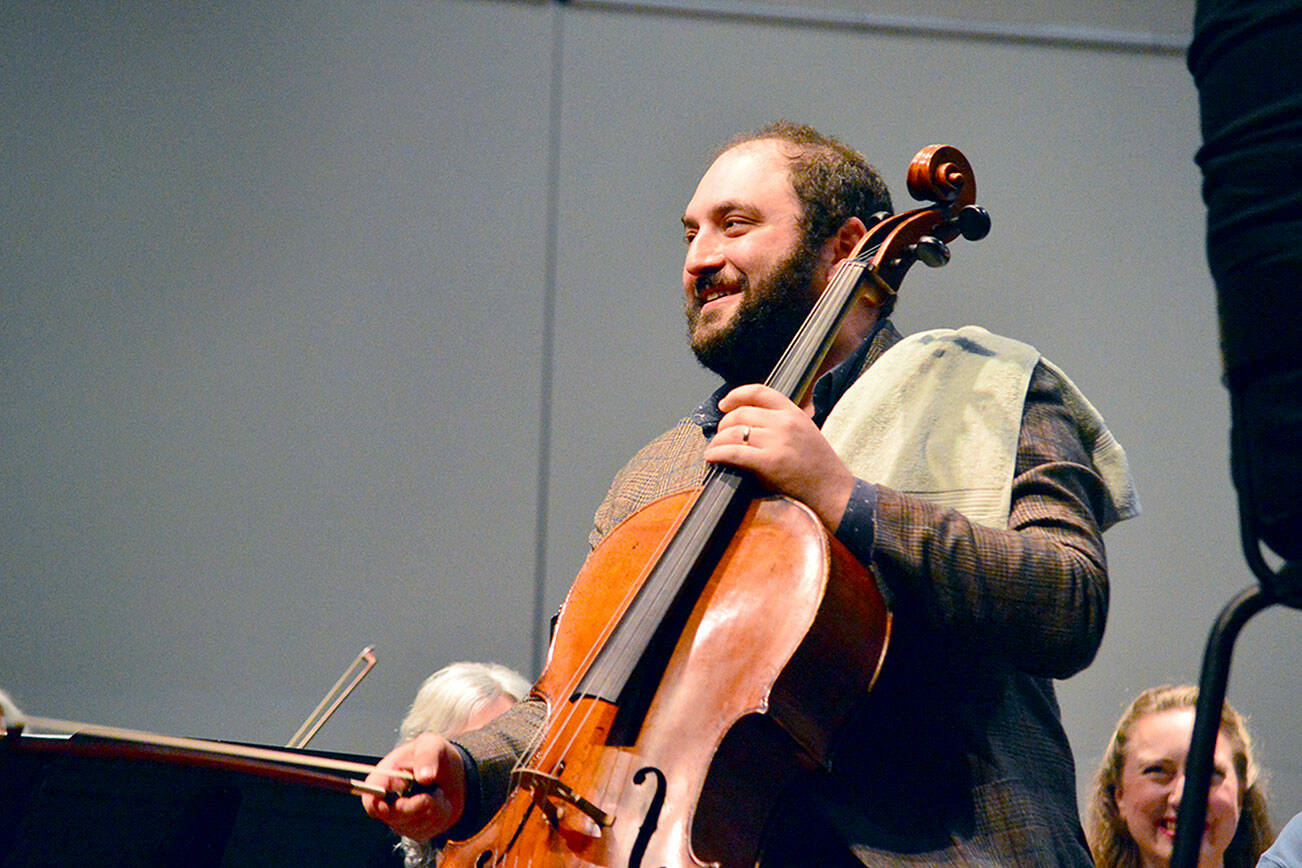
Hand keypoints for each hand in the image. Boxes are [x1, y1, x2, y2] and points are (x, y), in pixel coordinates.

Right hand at [361, 732, 466, 841]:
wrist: (452, 772)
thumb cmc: (434, 755)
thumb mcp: (432, 744)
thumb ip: (427, 755)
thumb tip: (424, 777)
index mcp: (383, 779)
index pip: (370, 800)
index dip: (376, 806)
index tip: (387, 806)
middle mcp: (388, 801)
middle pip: (392, 817)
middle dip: (414, 807)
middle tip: (428, 797)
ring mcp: (401, 818)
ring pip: (413, 825)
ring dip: (432, 809)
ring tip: (438, 791)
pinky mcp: (416, 829)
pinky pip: (428, 830)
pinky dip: (440, 816)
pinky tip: (441, 803)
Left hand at [703, 384, 855, 531]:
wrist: (833, 490)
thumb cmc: (818, 466)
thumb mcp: (804, 431)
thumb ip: (780, 423)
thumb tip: (746, 423)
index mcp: (793, 412)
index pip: (759, 391)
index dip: (736, 395)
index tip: (724, 405)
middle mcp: (784, 423)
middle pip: (741, 414)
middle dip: (723, 425)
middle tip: (719, 437)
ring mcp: (777, 442)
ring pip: (734, 432)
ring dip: (717, 441)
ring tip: (713, 450)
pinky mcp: (770, 462)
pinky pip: (734, 452)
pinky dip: (718, 453)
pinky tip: (712, 457)